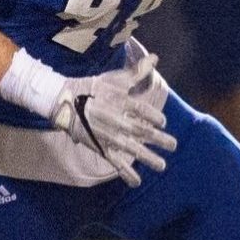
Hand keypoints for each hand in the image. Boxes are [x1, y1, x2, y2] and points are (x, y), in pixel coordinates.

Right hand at [50, 47, 176, 186]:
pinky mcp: (101, 147)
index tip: (162, 122)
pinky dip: (125, 173)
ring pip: (131, 149)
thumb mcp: (115, 78)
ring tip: (162, 166)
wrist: (66, 102)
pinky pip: (114, 162)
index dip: (153, 116)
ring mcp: (109, 136)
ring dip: (147, 158)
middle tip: (174, 145)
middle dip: (159, 139)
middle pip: (140, 131)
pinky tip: (137, 182)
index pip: (141, 110)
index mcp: (120, 101)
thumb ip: (137, 71)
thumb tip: (155, 57)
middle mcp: (116, 120)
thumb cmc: (93, 88)